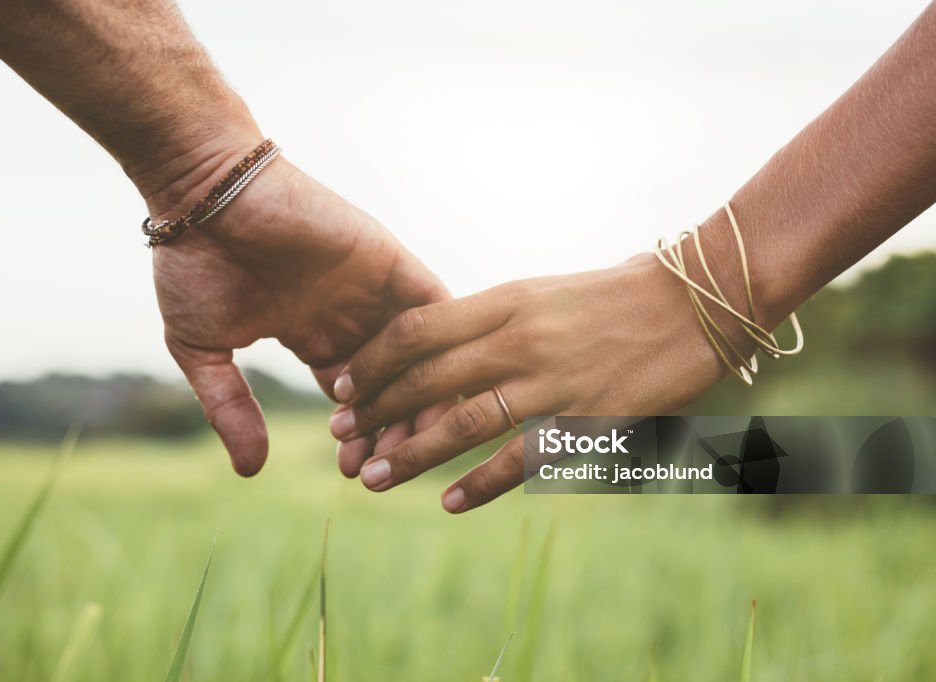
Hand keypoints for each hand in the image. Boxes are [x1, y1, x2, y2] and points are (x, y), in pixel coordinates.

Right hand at [147, 142, 448, 475]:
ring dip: (419, 398)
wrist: (202, 193)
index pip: (354, 399)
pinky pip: (432, 306)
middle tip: (387, 469)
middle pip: (393, 384)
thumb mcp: (204, 349)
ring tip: (410, 443)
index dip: (359, 437)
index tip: (355, 473)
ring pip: (418, 354)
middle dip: (391, 430)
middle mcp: (350, 316)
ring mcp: (372, 288)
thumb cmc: (194, 262)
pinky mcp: (389, 260)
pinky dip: (441, 344)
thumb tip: (251, 472)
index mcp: (312, 335)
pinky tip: (442, 388)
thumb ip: (230, 406)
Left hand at [329, 254, 736, 511]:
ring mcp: (552, 380)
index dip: (370, 361)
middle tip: (340, 437)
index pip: (415, 330)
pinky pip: (522, 460)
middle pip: (426, 379)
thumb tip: (433, 347)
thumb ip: (487, 320)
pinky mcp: (586, 418)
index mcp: (504, 300)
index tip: (341, 384)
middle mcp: (519, 338)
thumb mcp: (539, 292)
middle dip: (374, 410)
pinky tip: (451, 504)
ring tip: (375, 478)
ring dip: (413, 454)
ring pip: (463, 423)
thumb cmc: (613, 294)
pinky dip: (481, 485)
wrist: (694, 301)